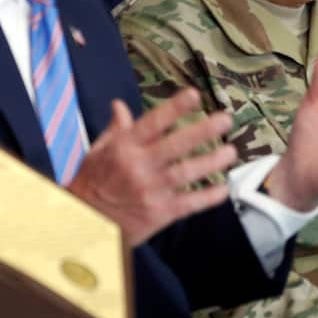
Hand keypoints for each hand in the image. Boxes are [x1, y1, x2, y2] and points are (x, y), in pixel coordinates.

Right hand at [67, 89, 237, 246]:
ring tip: (231, 151)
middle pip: (176, 145)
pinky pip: (189, 204)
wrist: (86, 223)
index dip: (174, 108)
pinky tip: (224, 188)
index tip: (195, 94)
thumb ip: (116, 129)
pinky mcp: (160, 213)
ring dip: (212, 161)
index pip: (152, 122)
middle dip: (203, 131)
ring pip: (187, 173)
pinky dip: (208, 197)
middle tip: (225, 119)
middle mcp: (139, 166)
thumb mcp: (98, 152)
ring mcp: (151, 191)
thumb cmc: (92, 183)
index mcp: (124, 147)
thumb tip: (120, 104)